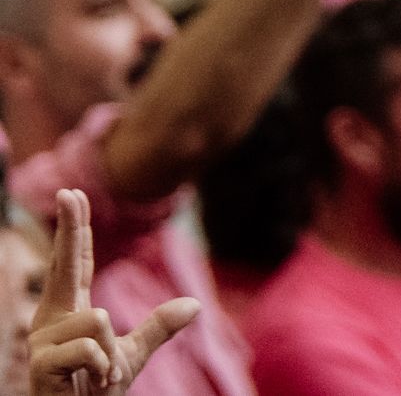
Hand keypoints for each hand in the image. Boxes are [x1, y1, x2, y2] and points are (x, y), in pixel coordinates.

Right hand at [30, 190, 199, 395]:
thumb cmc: (96, 394)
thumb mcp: (132, 357)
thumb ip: (157, 328)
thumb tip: (194, 305)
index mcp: (69, 313)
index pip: (74, 264)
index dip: (74, 231)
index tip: (72, 195)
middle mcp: (50, 321)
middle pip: (64, 265)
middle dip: (67, 229)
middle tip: (67, 191)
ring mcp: (41, 342)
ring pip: (97, 319)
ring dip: (111, 352)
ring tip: (100, 374)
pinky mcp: (39, 365)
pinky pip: (90, 347)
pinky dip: (103, 365)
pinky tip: (92, 382)